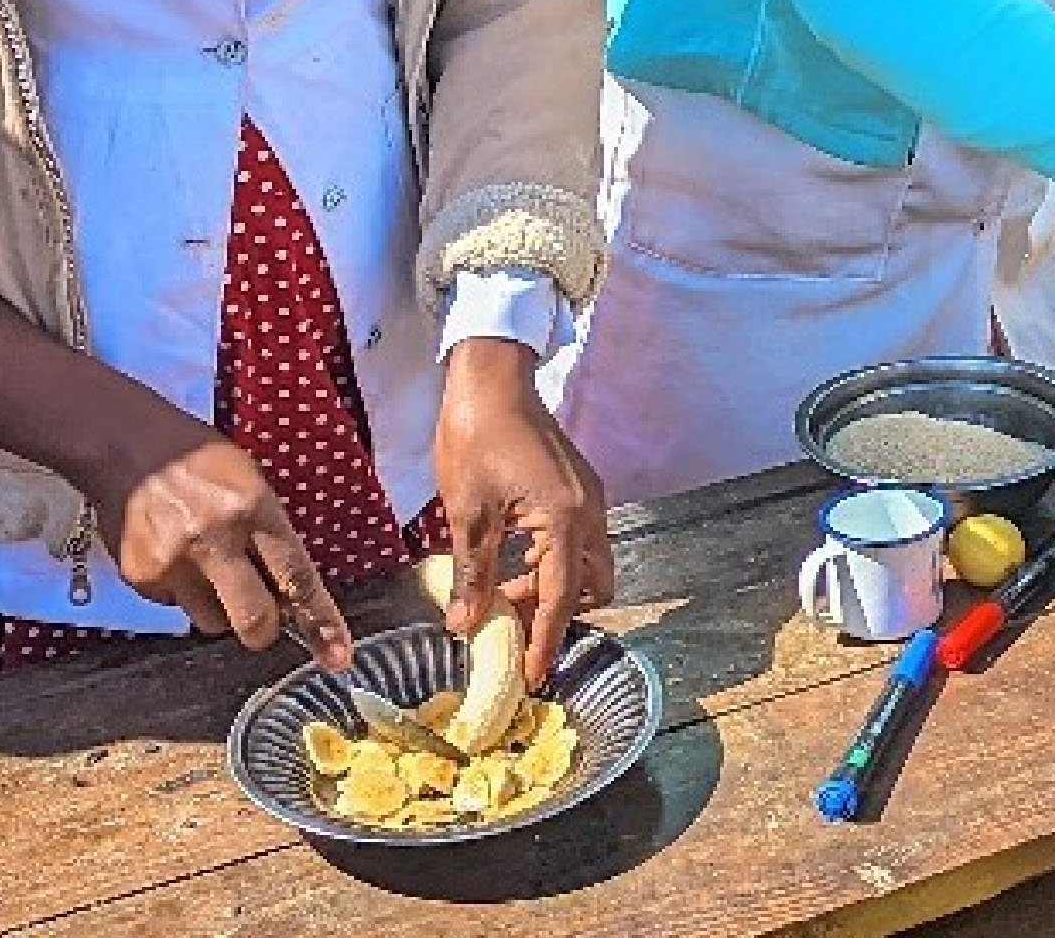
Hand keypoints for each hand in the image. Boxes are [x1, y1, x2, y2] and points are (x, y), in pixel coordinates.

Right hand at [80, 409, 347, 662]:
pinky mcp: (142, 578)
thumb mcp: (249, 481)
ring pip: (212, 621)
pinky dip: (180, 590)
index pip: (296, 576)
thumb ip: (269, 534)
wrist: (124, 444)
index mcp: (253, 508)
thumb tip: (289, 592)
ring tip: (202, 562)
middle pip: (253, 621)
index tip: (338, 657)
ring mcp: (174, 562)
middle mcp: (215, 539)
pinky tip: (171, 553)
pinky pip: (175, 606)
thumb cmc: (196, 459)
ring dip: (217, 606)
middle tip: (261, 619)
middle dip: (262, 629)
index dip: (320, 621)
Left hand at [435, 338, 612, 691]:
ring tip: (503, 596)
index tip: (534, 679)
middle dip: (556, 614)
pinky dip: (552, 562)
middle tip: (511, 629)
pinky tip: (512, 562)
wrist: (491, 375)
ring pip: (586, 565)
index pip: (560, 598)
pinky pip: (577, 541)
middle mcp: (590, 512)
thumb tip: (464, 627)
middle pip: (590, 587)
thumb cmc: (476, 436)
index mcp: (565, 521)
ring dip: (553, 587)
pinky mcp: (577, 486)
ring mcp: (589, 497)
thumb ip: (472, 574)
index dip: (545, 641)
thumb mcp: (467, 512)